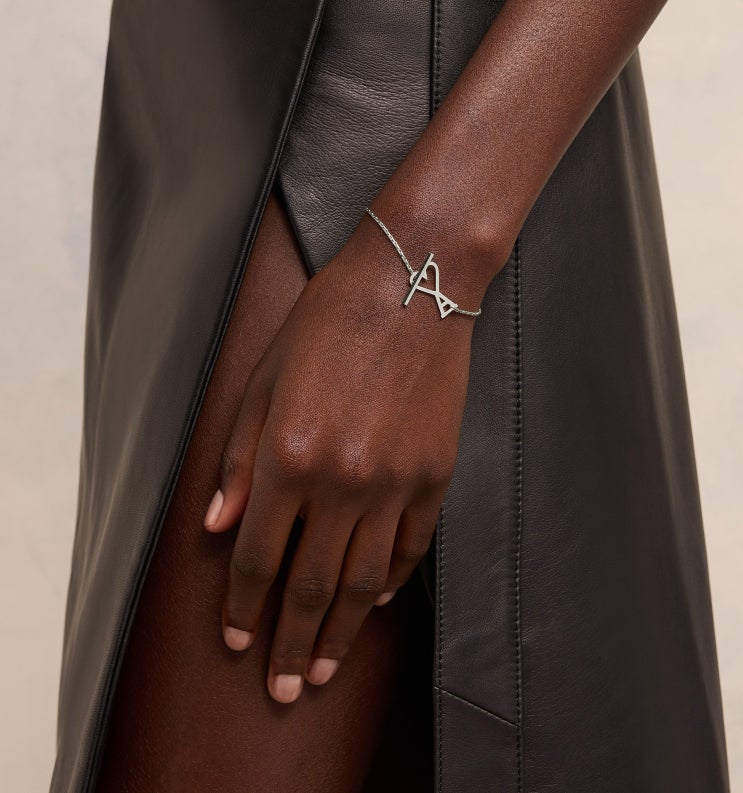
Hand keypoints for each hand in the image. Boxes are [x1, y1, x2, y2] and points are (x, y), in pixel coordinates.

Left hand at [203, 215, 476, 702]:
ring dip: (342, 631)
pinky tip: (375, 603)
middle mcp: (343, 480)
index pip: (259, 556)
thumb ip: (240, 460)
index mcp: (290, 454)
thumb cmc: (329, 323)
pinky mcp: (435, 475)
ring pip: (364, 580)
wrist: (412, 285)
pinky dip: (391, 582)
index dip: (244, 608)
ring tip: (328, 666)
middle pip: (311, 584)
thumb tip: (220, 525)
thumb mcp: (264, 382)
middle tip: (287, 688)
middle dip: (294, 644)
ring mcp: (395, 482)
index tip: (238, 642)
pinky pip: (411, 547)